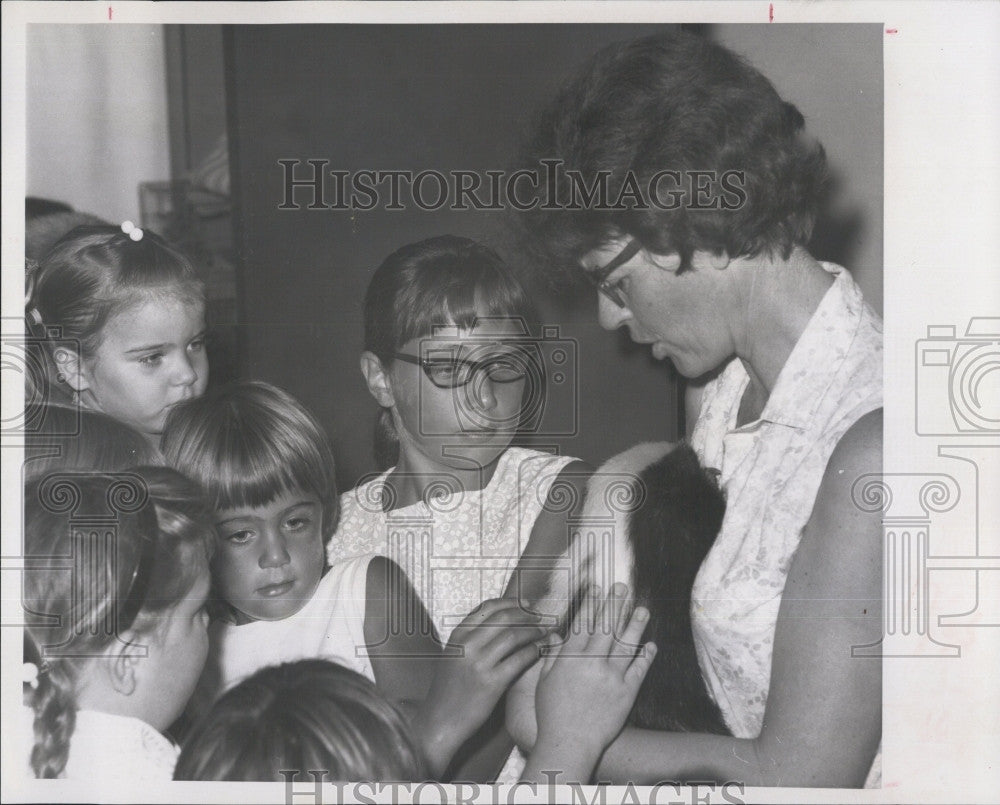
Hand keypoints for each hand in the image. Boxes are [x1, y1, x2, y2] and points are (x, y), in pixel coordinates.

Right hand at [416, 597, 546, 775]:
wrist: (440, 720)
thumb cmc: (449, 689)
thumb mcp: (453, 655)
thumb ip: (471, 637)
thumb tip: (500, 620)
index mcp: (457, 635)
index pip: (488, 608)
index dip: (511, 603)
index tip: (527, 604)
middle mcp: (467, 645)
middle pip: (504, 618)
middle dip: (527, 615)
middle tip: (541, 617)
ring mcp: (479, 664)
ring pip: (513, 635)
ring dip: (533, 631)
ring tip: (544, 632)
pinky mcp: (491, 683)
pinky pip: (519, 659)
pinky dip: (533, 651)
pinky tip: (539, 650)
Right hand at [525, 583, 654, 781]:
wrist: (570, 743)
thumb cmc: (552, 714)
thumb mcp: (544, 682)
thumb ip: (552, 656)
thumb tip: (555, 635)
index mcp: (570, 658)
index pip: (583, 624)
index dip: (591, 604)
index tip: (597, 589)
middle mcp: (592, 663)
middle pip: (606, 627)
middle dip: (615, 605)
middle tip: (623, 587)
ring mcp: (611, 678)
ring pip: (626, 644)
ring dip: (635, 625)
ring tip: (643, 609)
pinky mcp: (626, 693)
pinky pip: (639, 670)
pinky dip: (645, 657)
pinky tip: (650, 645)